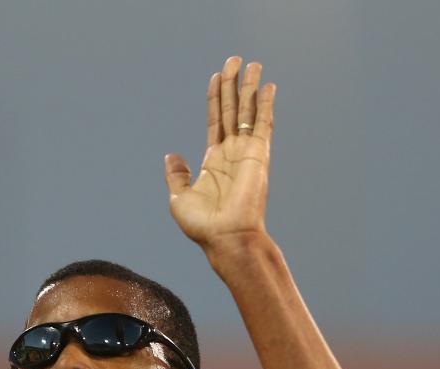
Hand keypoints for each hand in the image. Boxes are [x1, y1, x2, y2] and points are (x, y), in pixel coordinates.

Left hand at [165, 57, 274, 260]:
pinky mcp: (259, 155)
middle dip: (233, 84)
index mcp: (214, 162)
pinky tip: (268, 86)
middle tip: (235, 59)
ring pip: (248, 111)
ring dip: (250, 87)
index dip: (215, 98)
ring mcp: (247, 153)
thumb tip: (171, 156)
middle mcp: (232, 154)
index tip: (216, 76)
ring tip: (252, 63)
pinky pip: (263, 124)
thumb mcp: (179, 199)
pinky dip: (266, 104)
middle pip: (232, 110)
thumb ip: (176, 176)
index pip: (215, 121)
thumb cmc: (204, 226)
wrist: (226, 238)